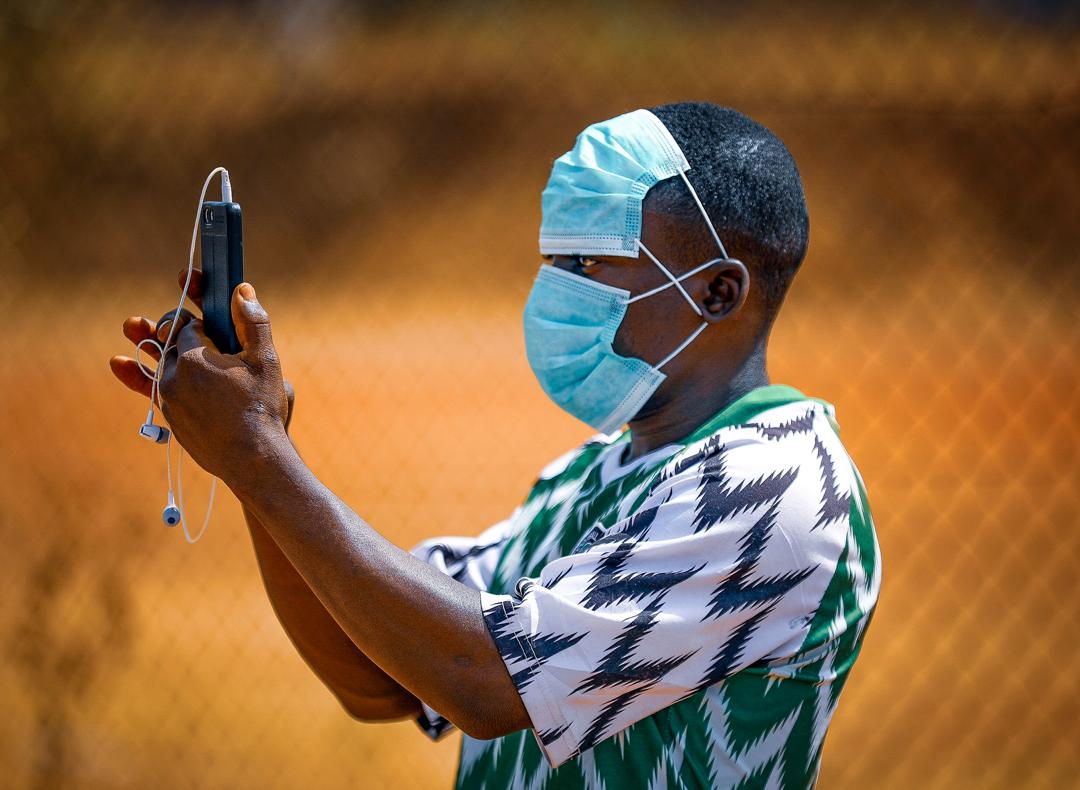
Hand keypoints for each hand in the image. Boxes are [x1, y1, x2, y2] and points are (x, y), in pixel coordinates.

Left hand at [109, 269, 292, 481]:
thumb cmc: (262, 408)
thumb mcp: (265, 361)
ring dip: (151, 346)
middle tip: (176, 318)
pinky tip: (120, 365)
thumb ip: (253, 322)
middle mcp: (174, 376)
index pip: (187, 325)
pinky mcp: (170, 420)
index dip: (198, 318)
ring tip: (132, 326)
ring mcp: (169, 400)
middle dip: (170, 327)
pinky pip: (152, 390)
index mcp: (195, 356)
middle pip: (166, 342)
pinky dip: (140, 376)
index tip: (208, 317)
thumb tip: (240, 289)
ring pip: (158, 365)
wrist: (253, 460)